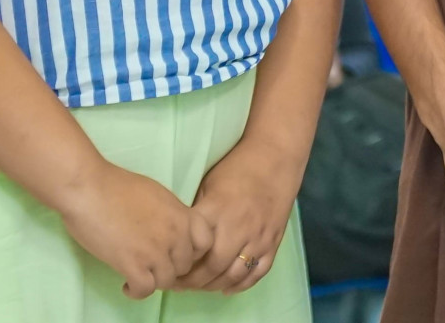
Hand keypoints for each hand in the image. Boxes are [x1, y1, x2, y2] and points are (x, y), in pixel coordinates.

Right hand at [57, 161, 213, 298]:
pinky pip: (145, 290)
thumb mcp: (156, 194)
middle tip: (152, 266)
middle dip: (170, 268)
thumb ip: (170, 213)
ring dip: (153, 281)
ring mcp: (155, 250)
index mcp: (181, 214)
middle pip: (185, 266)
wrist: (89, 187)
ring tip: (138, 274)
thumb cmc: (117, 185)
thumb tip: (172, 227)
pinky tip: (126, 284)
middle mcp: (175, 234)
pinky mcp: (133, 264)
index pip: (206, 243)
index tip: (174, 251)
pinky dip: (136, 291)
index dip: (192, 251)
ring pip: (167, 281)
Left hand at [174, 139, 300, 294]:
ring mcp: (258, 237)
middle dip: (192, 282)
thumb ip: (199, 214)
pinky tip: (227, 287)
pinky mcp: (274, 241)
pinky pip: (258, 272)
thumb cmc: (238, 167)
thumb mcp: (208, 185)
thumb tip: (182, 238)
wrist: (276, 157)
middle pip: (212, 269)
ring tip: (201, 286)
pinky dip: (241, 285)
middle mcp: (238, 228)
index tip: (168, 269)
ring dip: (214, 286)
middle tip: (179, 284)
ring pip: (234, 275)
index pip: (193, 249)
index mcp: (217, 211)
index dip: (178, 264)